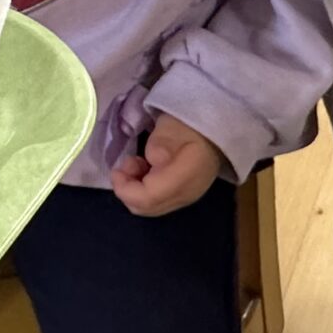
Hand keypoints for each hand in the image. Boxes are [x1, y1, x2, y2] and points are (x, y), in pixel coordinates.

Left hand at [111, 114, 225, 216]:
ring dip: (135, 188)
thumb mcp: (173, 126)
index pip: (148, 198)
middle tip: (127, 164)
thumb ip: (160, 145)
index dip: (125, 189)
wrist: (215, 130)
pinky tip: (146, 168)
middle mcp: (184, 196)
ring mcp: (184, 198)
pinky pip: (157, 200)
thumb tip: (153, 160)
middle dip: (127, 189)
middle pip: (146, 208)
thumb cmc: (191, 125)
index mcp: (183, 179)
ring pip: (150, 207)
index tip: (116, 170)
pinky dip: (143, 188)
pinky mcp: (182, 195)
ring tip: (137, 162)